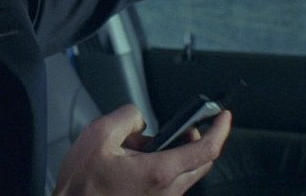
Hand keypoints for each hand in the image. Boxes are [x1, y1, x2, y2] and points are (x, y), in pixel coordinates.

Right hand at [53, 104, 231, 195]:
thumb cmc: (82, 185)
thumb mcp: (99, 135)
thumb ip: (128, 118)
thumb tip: (140, 120)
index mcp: (158, 171)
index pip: (206, 150)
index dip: (220, 129)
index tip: (223, 117)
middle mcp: (166, 190)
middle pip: (201, 162)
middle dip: (195, 139)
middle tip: (182, 126)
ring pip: (184, 173)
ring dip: (173, 153)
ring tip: (140, 145)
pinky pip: (169, 183)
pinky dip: (161, 166)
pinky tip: (133, 160)